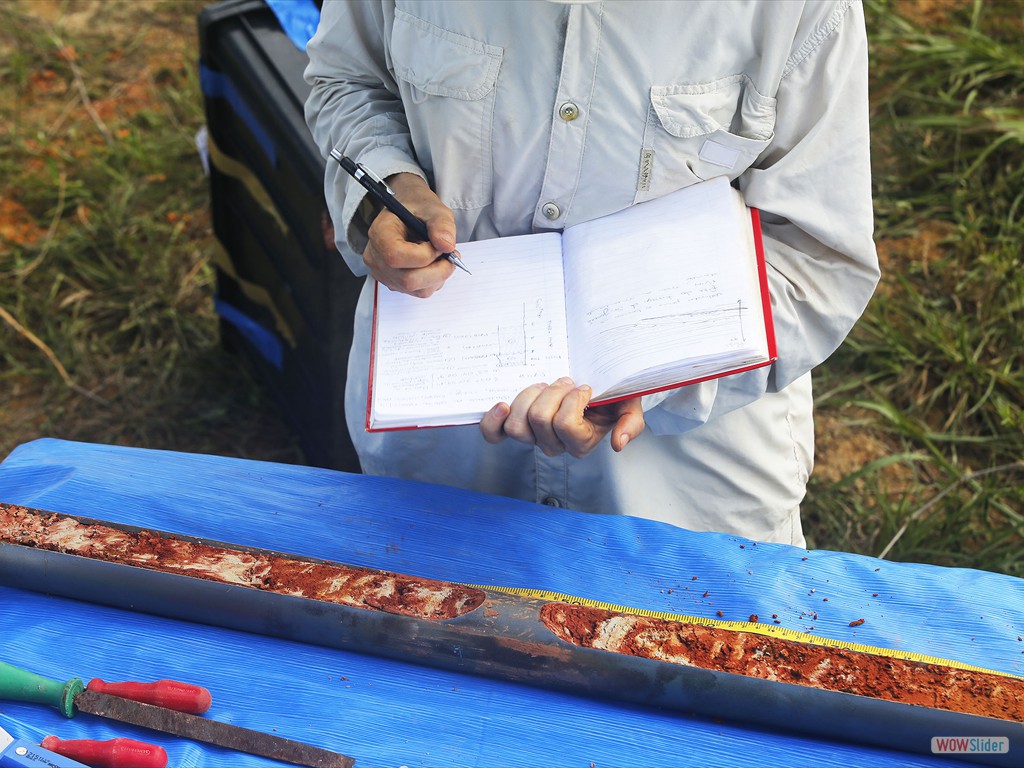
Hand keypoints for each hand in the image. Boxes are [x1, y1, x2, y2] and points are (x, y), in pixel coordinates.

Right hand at [364, 173, 456, 297]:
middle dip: (437, 270)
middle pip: (407, 280)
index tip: (439, 244)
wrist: (408, 212)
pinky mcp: (395, 283)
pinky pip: (418, 291)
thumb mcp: (433, 208)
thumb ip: (441, 224)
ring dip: (438, 276)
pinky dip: (433, 281)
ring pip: (416, 289)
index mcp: (379, 233)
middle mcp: (376, 257)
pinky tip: (434, 264)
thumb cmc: (417, 207)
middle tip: (451, 256)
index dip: (424, 255)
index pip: (396, 256)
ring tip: (442, 257)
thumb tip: (447, 246)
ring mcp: (384, 273)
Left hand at [479, 377, 644, 458]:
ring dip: (530, 396)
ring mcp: (532, 437)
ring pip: (517, 424)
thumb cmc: (611, 397)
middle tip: (566, 383)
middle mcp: (554, 445)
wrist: (593, 387)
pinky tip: (502, 405)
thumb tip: (619, 443)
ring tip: (545, 386)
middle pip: (539, 420)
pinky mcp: (513, 427)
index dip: (573, 400)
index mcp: (580, 443)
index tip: (585, 388)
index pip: (565, 424)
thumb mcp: (630, 406)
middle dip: (553, 392)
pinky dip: (493, 420)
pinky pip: (494, 434)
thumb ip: (630, 424)